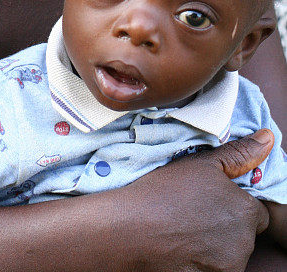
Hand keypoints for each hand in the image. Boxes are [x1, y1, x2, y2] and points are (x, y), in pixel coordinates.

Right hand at [124, 130, 273, 271]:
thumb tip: (267, 138)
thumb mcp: (203, 163)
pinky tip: (180, 246)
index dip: (233, 204)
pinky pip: (213, 268)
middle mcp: (244, 244)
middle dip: (225, 225)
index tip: (210, 199)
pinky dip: (201, 261)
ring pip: (229, 253)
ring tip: (183, 228)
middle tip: (193, 211)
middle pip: (243, 234)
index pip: (255, 211)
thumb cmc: (164, 192)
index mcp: (246, 211)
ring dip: (215, 244)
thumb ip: (239, 154)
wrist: (130, 231)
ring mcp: (228, 267)